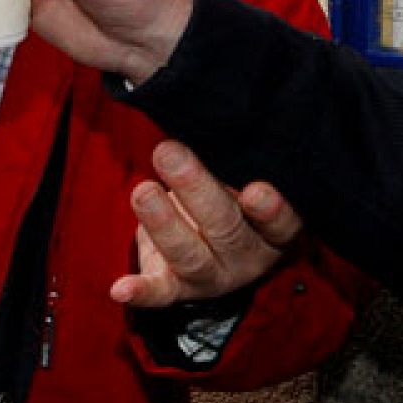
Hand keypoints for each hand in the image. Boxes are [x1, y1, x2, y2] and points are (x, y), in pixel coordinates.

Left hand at [111, 140, 302, 306]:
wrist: (215, 248)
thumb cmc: (233, 196)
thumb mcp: (243, 174)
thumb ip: (235, 155)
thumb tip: (210, 110)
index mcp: (274, 228)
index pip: (281, 220)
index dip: (271, 209)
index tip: (256, 190)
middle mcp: (248, 255)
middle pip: (227, 229)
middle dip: (196, 189)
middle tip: (168, 152)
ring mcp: (212, 275)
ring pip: (191, 255)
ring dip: (164, 224)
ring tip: (142, 192)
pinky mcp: (177, 288)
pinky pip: (159, 292)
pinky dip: (140, 291)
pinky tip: (121, 289)